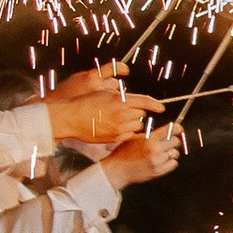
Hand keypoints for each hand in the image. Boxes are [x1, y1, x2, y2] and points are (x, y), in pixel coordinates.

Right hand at [45, 67, 159, 151]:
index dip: (156, 104)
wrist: (71, 117)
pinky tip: (115, 128)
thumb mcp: (105, 94)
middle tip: (125, 110)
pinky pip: (129, 135)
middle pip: (142, 114)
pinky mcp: (115, 138)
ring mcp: (119, 127)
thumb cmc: (86, 103)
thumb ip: (122, 97)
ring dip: (132, 122)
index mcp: (120, 100)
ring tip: (118, 119)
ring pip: (136, 125)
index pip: (145, 102)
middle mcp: (122, 114)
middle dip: (137, 111)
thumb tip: (137, 101)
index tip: (161, 108)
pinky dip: (126, 131)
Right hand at [104, 123, 183, 186]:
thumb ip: (150, 134)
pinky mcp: (158, 171)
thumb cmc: (124, 153)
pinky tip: (162, 160)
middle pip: (176, 141)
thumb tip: (165, 130)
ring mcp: (157, 161)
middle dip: (173, 140)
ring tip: (162, 152)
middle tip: (168, 142)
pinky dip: (170, 162)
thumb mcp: (135, 138)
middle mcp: (154, 149)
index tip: (179, 129)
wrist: (118, 169)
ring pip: (175, 153)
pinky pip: (173, 164)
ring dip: (171, 152)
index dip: (177, 129)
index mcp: (149, 139)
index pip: (170, 130)